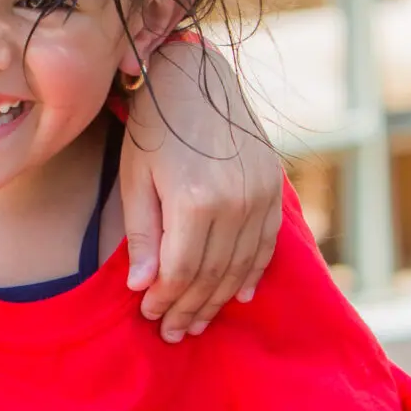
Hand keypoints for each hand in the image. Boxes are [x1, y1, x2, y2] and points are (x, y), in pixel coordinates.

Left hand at [118, 37, 283, 341]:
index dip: (165, 299)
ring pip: (241, 265)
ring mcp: (261, 194)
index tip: (150, 316)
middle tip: (174, 332)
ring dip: (219, 299)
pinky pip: (266, 243)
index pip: (181, 271)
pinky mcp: (274, 186)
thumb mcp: (135, 179)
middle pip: (213, 274)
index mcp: (195, 200)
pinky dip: (252, 273)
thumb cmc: (154, 128)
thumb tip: (143, 288)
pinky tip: (237, 295)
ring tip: (198, 321)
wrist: (195, 77)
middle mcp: (236, 200)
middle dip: (191, 308)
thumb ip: (144, 236)